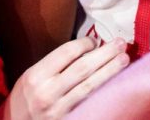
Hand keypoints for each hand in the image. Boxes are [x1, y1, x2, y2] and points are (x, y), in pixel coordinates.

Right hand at [5, 37, 128, 119]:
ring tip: (124, 59)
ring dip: (110, 71)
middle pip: (83, 68)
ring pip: (90, 86)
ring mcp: (58, 109)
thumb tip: (88, 48)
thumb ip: (55, 64)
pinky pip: (90, 104)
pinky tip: (115, 83)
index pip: (66, 53)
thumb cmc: (25, 99)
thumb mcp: (31, 77)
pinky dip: (103, 92)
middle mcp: (47, 92)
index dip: (85, 43)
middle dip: (105, 54)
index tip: (97, 40)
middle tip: (120, 43)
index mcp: (36, 75)